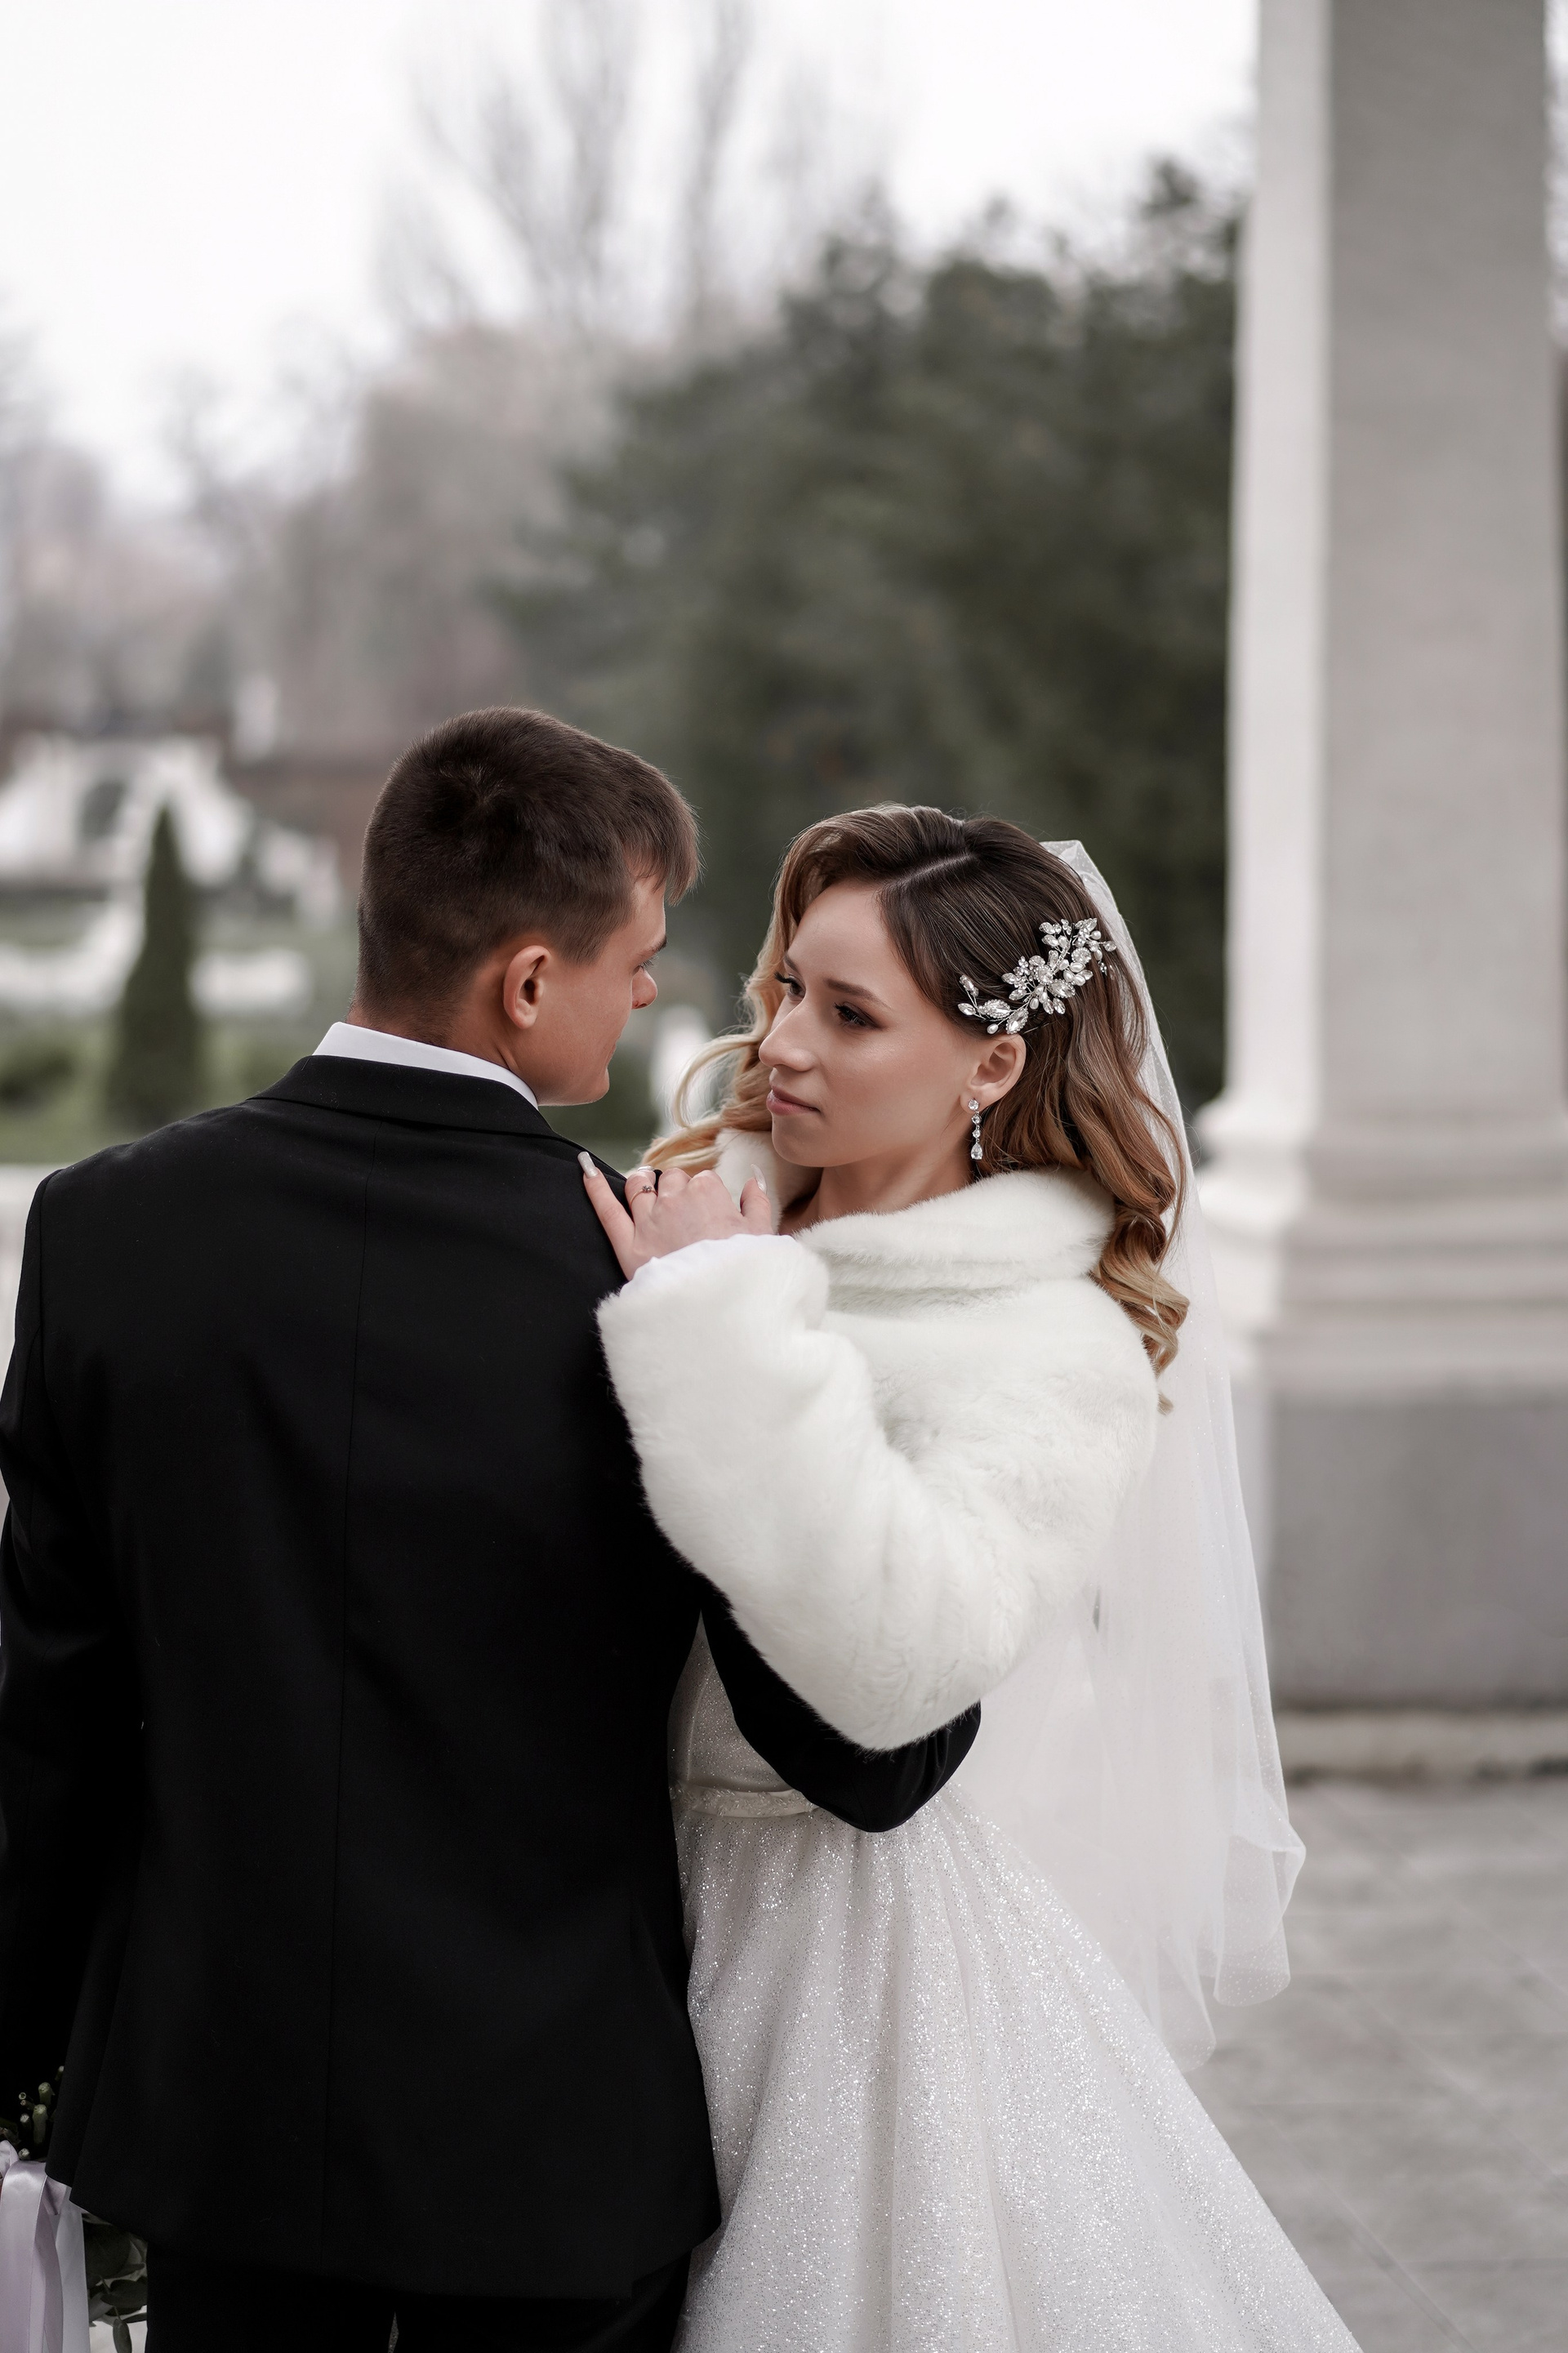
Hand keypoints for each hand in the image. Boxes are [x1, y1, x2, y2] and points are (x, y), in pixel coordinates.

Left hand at [580, 1156, 772, 1278]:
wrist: (717, 1309)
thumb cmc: (743, 1273)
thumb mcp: (762, 1235)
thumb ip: (756, 1201)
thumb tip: (753, 1178)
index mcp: (707, 1192)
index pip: (703, 1180)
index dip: (706, 1195)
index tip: (709, 1212)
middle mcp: (674, 1199)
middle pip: (671, 1179)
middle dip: (675, 1189)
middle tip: (683, 1210)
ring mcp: (647, 1220)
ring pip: (638, 1185)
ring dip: (642, 1182)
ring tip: (644, 1185)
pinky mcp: (627, 1244)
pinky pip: (607, 1209)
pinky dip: (594, 1187)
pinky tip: (586, 1169)